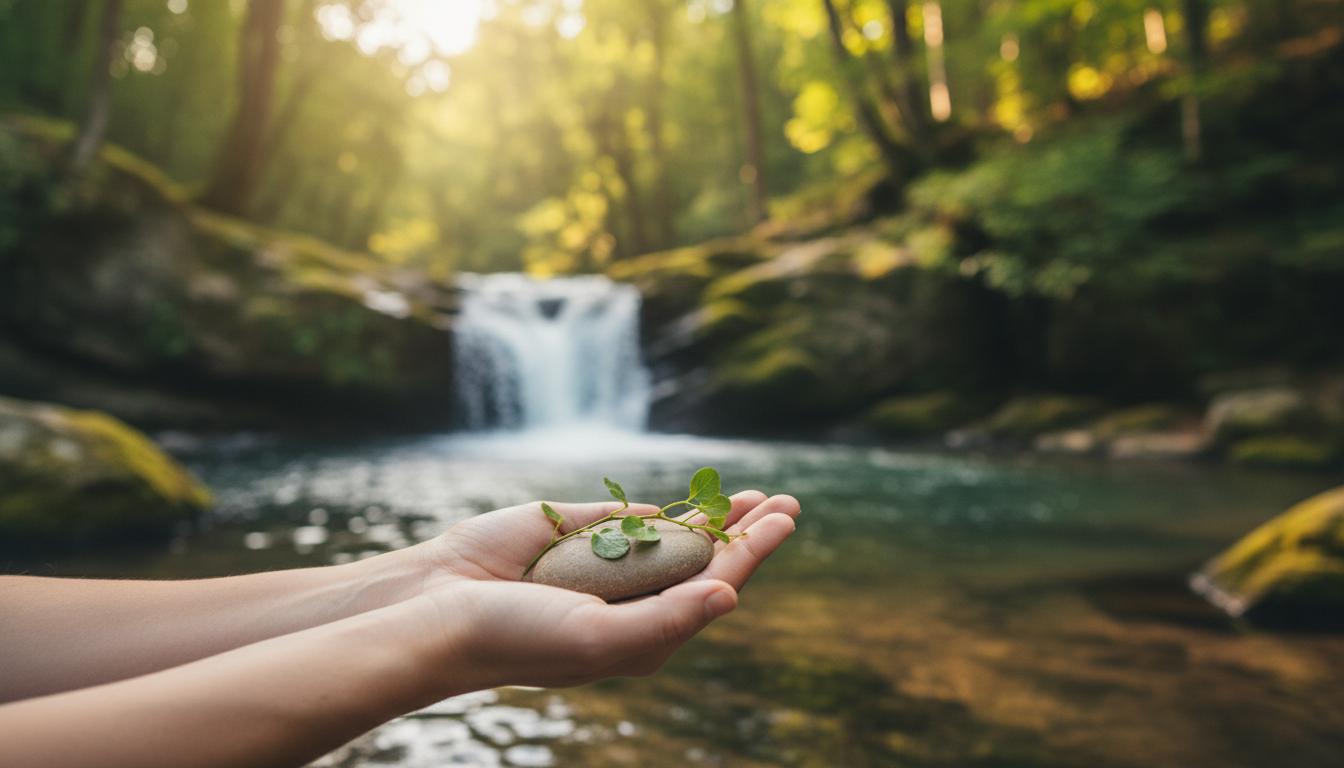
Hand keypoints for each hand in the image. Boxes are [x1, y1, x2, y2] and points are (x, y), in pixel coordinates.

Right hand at [411, 491, 799, 689]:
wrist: (441, 607)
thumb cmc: (519, 636)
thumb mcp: (600, 638)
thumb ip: (668, 617)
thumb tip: (732, 593)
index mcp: (642, 634)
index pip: (712, 585)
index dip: (751, 552)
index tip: (784, 520)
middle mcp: (630, 600)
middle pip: (703, 560)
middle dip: (747, 532)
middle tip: (787, 502)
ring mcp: (603, 564)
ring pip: (674, 535)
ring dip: (716, 517)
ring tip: (757, 498)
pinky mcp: (574, 533)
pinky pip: (628, 519)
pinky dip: (664, 512)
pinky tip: (695, 508)